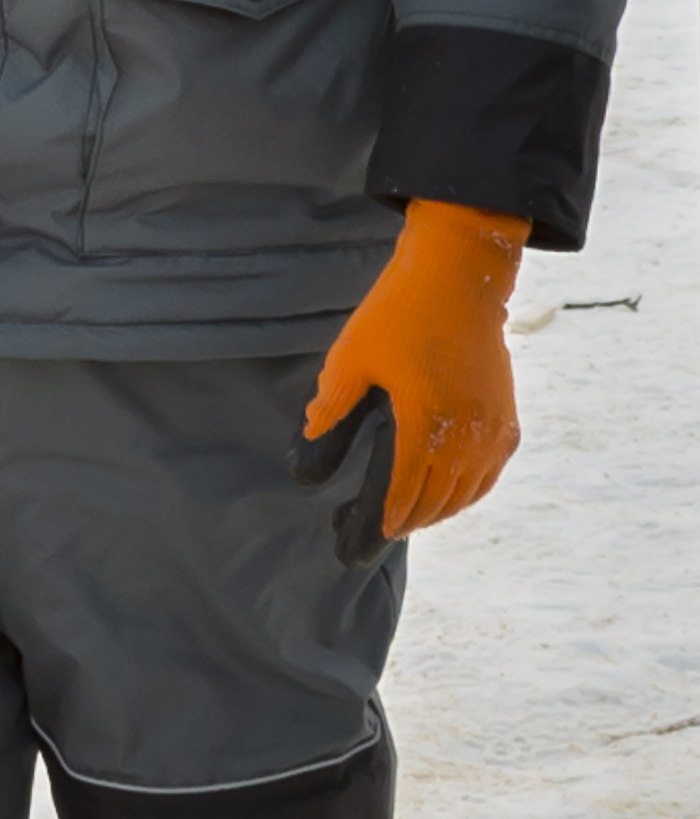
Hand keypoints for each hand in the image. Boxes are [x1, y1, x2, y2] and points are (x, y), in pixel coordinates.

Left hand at [305, 199, 532, 537]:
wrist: (458, 278)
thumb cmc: (398, 314)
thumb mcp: (350, 360)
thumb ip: (331, 407)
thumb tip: (309, 444)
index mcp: (424, 423)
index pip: (403, 491)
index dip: (383, 520)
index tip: (365, 540)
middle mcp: (467, 434)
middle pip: (438, 500)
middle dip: (407, 521)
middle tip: (379, 532)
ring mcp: (494, 428)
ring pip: (468, 492)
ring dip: (439, 510)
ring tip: (409, 517)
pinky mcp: (508, 418)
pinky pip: (490, 472)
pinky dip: (469, 491)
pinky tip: (449, 493)